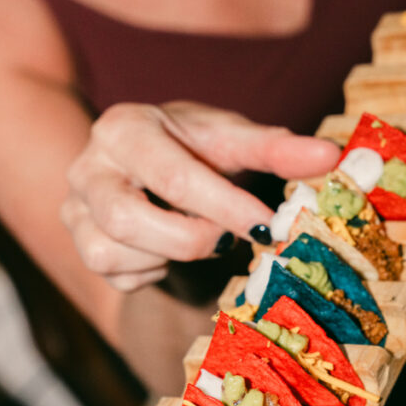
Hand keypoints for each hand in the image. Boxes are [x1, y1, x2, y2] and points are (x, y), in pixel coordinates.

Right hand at [61, 102, 338, 291]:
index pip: (172, 174)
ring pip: (114, 254)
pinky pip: (118, 277)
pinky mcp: (81, 247)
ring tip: (199, 232)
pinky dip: (154, 270)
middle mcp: (87, 168)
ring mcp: (75, 210)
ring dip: (171, 254)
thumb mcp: (231, 139)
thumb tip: (330, 156)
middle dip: (192, 238)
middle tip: (230, 237)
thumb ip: (277, 148)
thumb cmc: (194, 147)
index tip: (268, 227)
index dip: (224, 205)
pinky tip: (171, 245)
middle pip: (129, 219)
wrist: (144, 162)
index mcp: (124, 128)